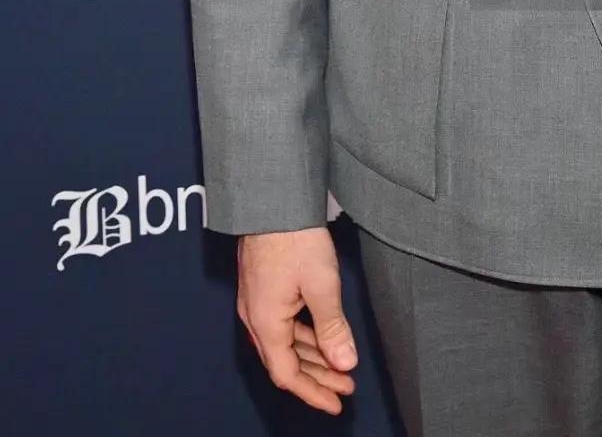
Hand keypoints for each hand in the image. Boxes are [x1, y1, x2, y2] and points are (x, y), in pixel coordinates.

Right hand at [236, 226, 357, 413]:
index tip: (337, 402)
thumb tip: (344, 362)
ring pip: (285, 342)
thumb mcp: (321, 284)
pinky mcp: (263, 287)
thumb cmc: (293, 236)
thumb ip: (332, 327)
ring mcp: (257, 302)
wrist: (272, 198)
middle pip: (285, 362)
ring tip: (341, 364)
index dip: (313, 392)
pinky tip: (323, 335)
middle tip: (345, 386)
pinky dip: (304, 335)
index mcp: (265, 323)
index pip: (287, 374)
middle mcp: (255, 317)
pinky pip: (283, 324)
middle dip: (317, 377)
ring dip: (312, 356)